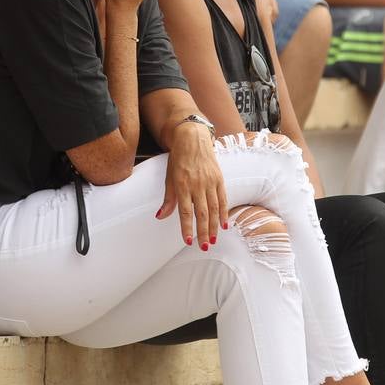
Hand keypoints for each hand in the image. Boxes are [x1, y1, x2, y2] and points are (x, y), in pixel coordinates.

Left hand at [157, 120, 227, 247]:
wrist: (193, 138)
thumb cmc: (178, 159)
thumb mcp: (169, 177)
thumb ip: (168, 198)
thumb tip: (160, 216)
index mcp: (183, 184)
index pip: (186, 211)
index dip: (187, 227)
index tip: (187, 240)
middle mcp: (198, 184)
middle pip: (202, 213)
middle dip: (203, 232)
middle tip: (204, 246)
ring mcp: (210, 181)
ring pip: (214, 208)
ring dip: (214, 226)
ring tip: (213, 240)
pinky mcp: (219, 179)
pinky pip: (223, 199)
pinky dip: (224, 213)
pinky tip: (224, 225)